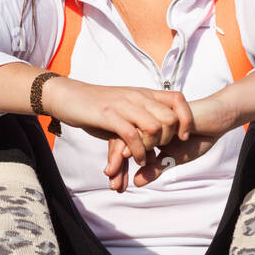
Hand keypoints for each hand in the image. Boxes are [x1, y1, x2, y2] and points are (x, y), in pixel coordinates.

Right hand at [43, 79, 193, 187]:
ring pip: (154, 127)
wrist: (68, 97)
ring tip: (146, 157)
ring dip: (153, 147)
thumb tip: (157, 146)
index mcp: (144, 94)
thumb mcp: (125, 110)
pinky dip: (138, 152)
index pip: (178, 99)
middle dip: (169, 139)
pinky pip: (132, 136)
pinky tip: (136, 160)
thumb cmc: (98, 107)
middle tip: (159, 151)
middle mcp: (138, 97)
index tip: (182, 136)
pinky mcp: (109, 116)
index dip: (186, 119)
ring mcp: (124, 105)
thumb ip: (141, 123)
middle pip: (170, 117)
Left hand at [102, 93, 234, 190]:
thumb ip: (155, 168)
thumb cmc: (196, 137)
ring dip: (139, 150)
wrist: (216, 119)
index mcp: (144, 132)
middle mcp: (146, 120)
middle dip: (119, 163)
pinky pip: (156, 123)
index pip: (124, 147)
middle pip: (124, 139)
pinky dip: (155, 139)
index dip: (119, 166)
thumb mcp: (173, 158)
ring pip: (138, 132)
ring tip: (141, 166)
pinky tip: (155, 151)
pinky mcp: (169, 107)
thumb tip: (136, 182)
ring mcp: (156, 112)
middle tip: (115, 183)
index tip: (114, 185)